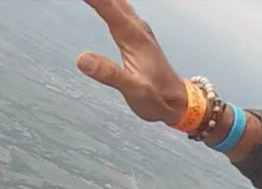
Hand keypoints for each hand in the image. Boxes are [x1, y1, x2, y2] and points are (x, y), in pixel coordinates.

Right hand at [76, 0, 188, 124]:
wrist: (180, 104)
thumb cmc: (159, 99)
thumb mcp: (134, 91)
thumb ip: (110, 74)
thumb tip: (82, 59)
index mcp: (134, 38)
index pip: (108, 8)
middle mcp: (138, 30)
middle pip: (114, 1)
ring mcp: (140, 32)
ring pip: (119, 4)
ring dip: (105, 0)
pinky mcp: (140, 37)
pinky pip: (122, 11)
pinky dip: (110, 4)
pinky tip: (106, 4)